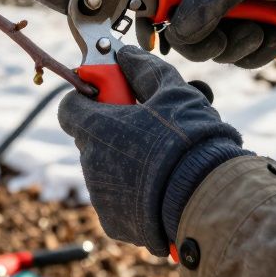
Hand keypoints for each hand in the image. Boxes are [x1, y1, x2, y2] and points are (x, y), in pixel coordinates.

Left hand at [58, 46, 251, 255]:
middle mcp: (91, 163)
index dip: (87, 99)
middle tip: (147, 129)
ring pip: (104, 170)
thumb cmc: (190, 141)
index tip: (108, 97)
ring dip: (123, 163)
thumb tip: (127, 54)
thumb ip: (144, 69)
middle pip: (91, 139)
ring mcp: (100, 195)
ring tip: (161, 162)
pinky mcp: (113, 222)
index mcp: (97, 128)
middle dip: (112, 131)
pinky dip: (132, 194)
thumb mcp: (174, 92)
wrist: (207, 199)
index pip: (69, 107)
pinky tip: (161, 189)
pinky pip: (116, 200)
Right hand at [151, 0, 275, 67]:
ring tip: (262, 29)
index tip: (155, 40)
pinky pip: (240, 56)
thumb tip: (179, 34)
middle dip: (207, 42)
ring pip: (213, 49)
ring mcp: (225, 13)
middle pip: (181, 33)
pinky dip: (259, 51)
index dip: (149, 17)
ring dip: (239, 47)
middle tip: (225, 41)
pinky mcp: (249, 30)